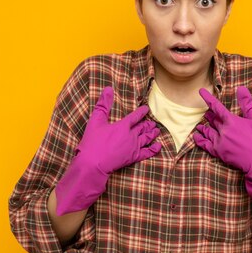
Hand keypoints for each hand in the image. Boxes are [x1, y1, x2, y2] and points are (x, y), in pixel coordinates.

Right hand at [55, 87, 160, 214]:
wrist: (93, 164)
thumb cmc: (93, 142)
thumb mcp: (96, 121)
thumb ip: (103, 104)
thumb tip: (108, 88)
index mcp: (123, 125)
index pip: (135, 116)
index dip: (141, 112)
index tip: (146, 109)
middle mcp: (131, 135)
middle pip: (142, 128)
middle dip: (148, 124)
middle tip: (153, 122)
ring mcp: (134, 147)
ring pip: (146, 138)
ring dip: (152, 134)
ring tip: (157, 131)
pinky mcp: (133, 158)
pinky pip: (147, 152)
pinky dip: (154, 149)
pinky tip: (158, 146)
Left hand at [194, 86, 251, 214]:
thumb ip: (247, 103)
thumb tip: (241, 88)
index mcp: (232, 121)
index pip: (217, 106)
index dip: (208, 98)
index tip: (200, 91)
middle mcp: (223, 130)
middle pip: (213, 120)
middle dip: (209, 116)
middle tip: (206, 113)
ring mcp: (219, 142)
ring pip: (207, 131)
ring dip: (203, 127)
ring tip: (200, 125)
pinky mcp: (218, 152)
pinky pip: (205, 144)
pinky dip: (199, 140)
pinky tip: (196, 137)